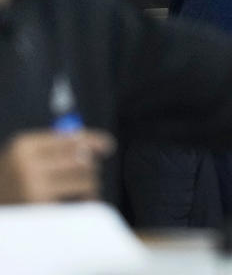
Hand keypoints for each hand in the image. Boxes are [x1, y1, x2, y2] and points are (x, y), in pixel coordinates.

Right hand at [0, 129, 114, 203]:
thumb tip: (89, 146)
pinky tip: (81, 204)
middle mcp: (30, 164)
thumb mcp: (21, 158)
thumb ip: (52, 148)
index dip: (92, 140)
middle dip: (90, 167)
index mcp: (25, 146)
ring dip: (91, 186)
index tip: (107, 145)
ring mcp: (35, 187)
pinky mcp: (43, 208)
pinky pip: (80, 201)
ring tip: (85, 193)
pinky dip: (86, 202)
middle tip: (88, 176)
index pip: (69, 138)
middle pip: (82, 159)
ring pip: (86, 180)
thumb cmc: (8, 183)